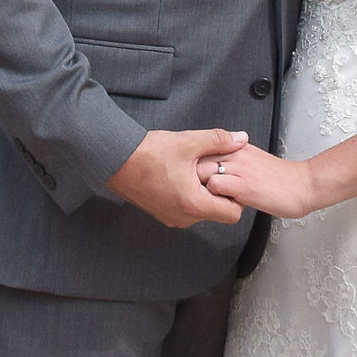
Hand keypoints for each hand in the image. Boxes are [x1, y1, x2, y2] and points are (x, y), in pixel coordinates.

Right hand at [106, 129, 249, 228]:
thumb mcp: (189, 142)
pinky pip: (185, 208)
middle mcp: (183, 218)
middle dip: (219, 191)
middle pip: (217, 212)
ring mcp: (171, 217)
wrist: (115, 160)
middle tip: (212, 169)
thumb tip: (241, 139)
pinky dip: (189, 194)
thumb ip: (219, 141)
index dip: (237, 195)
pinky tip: (181, 174)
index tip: (230, 176)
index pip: (233, 214)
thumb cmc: (149, 154)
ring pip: (200, 210)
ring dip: (203, 192)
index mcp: (194, 205)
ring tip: (194, 169)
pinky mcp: (161, 213)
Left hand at [200, 143, 325, 219]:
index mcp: (236, 147)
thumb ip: (232, 160)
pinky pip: (214, 186)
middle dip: (190, 176)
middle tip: (193, 191)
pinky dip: (211, 197)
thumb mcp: (252, 160)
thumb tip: (213, 166)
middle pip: (196, 158)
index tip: (190, 177)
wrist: (303, 185)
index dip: (192, 164)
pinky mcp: (243, 185)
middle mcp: (234, 153)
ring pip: (201, 170)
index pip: (202, 147)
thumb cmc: (280, 179)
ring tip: (205, 200)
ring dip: (198, 187)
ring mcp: (238, 169)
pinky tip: (218, 205)